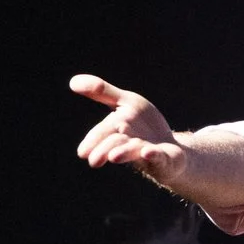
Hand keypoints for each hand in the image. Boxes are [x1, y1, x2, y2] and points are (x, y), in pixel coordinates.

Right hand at [71, 74, 185, 186]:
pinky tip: (147, 152)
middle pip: (116, 144)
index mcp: (117, 131)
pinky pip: (159, 157)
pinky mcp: (165, 158)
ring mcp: (147, 152)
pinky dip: (153, 155)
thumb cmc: (144, 126)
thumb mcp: (127, 102)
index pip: (102, 133)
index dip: (92, 141)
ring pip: (134, 152)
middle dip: (104, 150)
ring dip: (125, 153)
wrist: (171, 147)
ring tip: (114, 157)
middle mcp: (130, 144)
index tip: (82, 153)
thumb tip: (72, 82)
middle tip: (93, 161)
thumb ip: (102, 92)